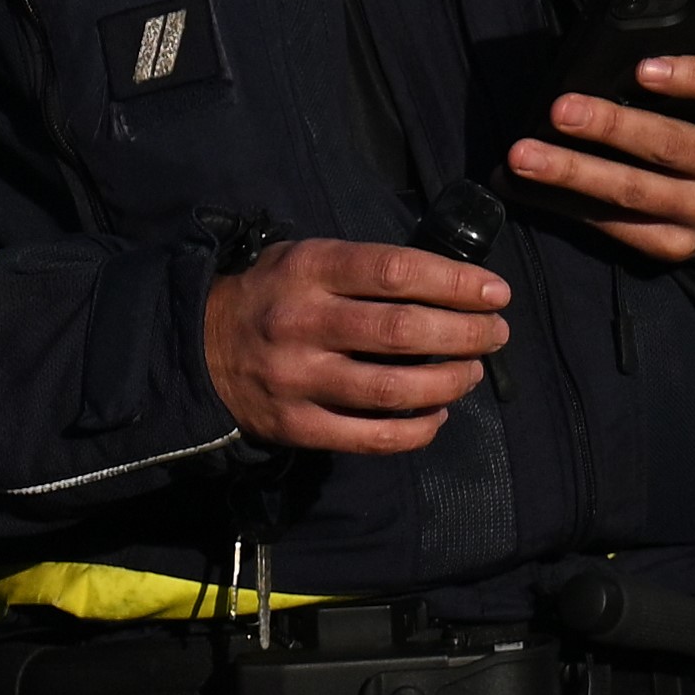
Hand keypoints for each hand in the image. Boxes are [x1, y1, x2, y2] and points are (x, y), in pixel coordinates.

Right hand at [202, 237, 511, 454]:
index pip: (395, 272)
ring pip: (394, 389)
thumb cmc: (271, 295)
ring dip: (450, 382)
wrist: (198, 348)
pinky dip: (418, 430)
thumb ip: (366, 267)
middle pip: (403, 331)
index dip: (456, 283)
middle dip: (466, 334)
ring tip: (471, 372)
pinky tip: (437, 415)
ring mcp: (297, 378)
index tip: (496, 293)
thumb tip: (453, 285)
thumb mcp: (305, 257)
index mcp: (307, 270)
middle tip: (495, 334)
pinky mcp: (295, 425)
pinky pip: (371, 437)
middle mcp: (301, 322)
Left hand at [505, 42, 694, 265]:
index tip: (643, 68)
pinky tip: (530, 190)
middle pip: (670, 145)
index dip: (691, 77)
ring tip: (523, 155)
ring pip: (636, 192)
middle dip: (611, 126)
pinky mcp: (679, 246)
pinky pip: (620, 228)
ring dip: (574, 174)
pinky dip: (571, 208)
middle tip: (559, 109)